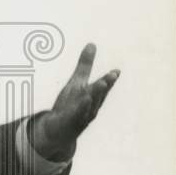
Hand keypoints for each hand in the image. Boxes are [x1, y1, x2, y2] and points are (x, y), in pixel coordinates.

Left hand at [32, 43, 119, 161]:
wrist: (59, 130)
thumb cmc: (71, 104)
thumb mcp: (77, 82)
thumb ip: (85, 65)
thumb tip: (91, 44)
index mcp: (93, 96)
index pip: (101, 88)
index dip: (108, 80)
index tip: (116, 71)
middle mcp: (89, 107)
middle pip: (96, 96)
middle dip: (103, 87)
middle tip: (110, 77)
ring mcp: (80, 117)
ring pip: (86, 108)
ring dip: (91, 99)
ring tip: (94, 89)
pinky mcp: (68, 124)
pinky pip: (73, 117)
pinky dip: (77, 111)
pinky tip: (79, 103)